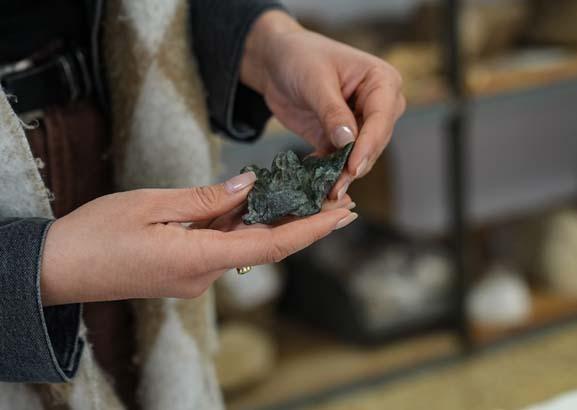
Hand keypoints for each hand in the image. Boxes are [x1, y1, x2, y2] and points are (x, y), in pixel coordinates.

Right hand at [40, 172, 356, 305]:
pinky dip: (244, 225)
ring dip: (275, 222)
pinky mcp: (185, 271)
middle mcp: (204, 275)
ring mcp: (195, 277)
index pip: (271, 244)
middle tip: (340, 200)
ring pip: (245, 245)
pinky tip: (258, 204)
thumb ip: (205, 198)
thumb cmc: (97, 235)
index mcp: (199, 259)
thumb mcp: (152, 205)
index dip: (312, 230)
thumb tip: (249, 185)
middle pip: (266, 245)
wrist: (57, 269)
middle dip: (305, 224)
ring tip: (308, 197)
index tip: (343, 215)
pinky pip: (223, 246)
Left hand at [241, 11, 405, 198]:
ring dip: (343, 174)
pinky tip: (315, 183)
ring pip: (359, 156)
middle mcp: (378, 105)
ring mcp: (360, 124)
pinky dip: (329, 173)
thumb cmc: (300, 57)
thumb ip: (332, 112)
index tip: (354, 167)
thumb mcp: (315, 81)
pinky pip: (339, 161)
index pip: (381, 119)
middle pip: (374, 142)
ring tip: (327, 192)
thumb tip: (348, 142)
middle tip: (337, 188)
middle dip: (356, 165)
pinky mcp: (339, 139)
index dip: (368, 145)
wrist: (276, 62)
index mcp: (382, 82)